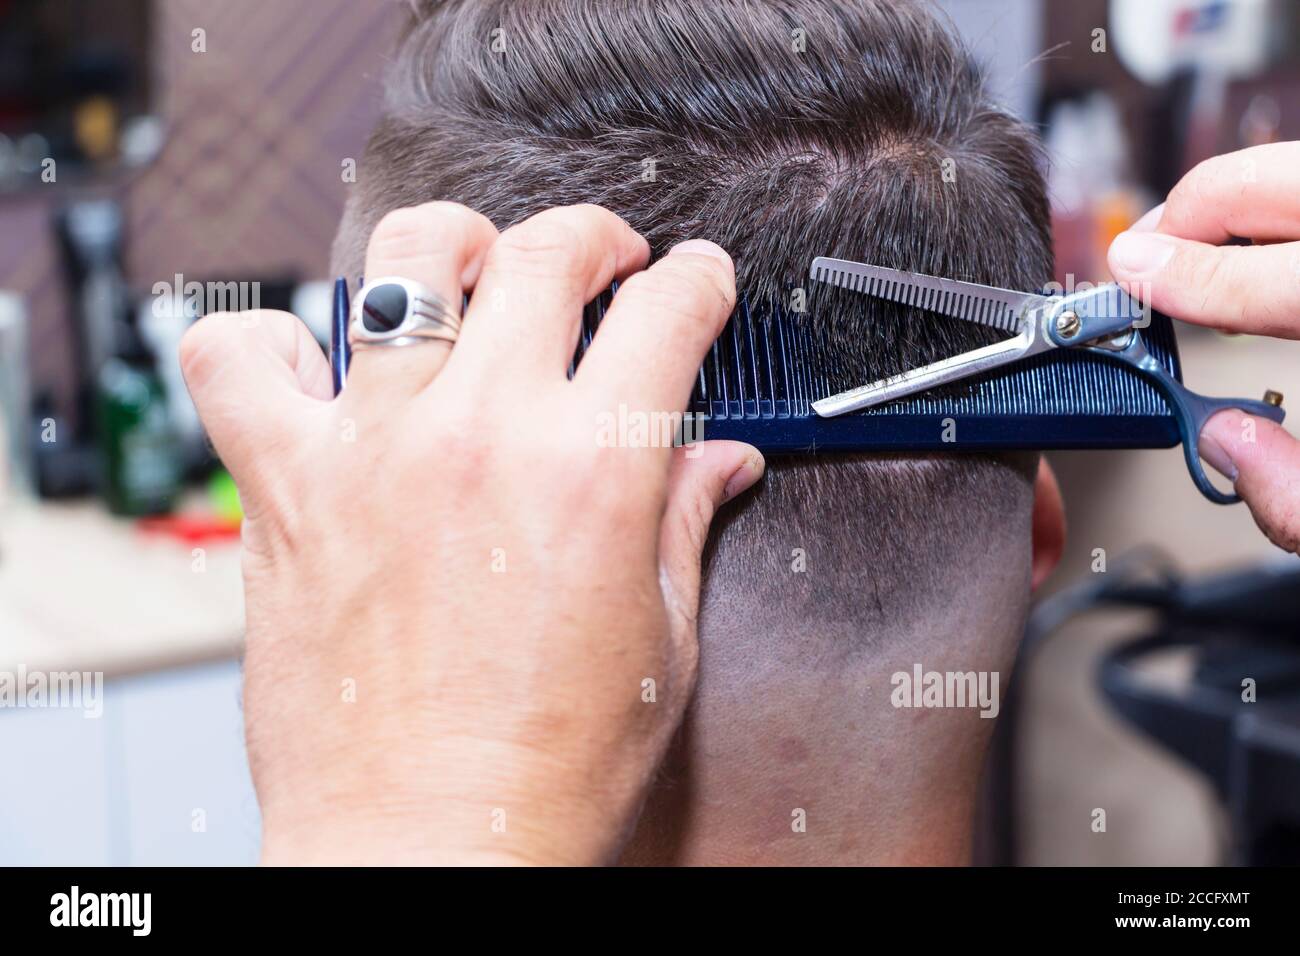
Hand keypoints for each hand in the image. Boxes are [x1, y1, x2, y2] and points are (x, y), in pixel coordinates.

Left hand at [180, 202, 763, 863]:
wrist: (431, 845)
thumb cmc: (547, 768)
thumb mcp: (661, 642)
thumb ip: (685, 522)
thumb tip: (718, 464)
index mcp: (595, 471)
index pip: (668, 313)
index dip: (697, 279)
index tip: (694, 280)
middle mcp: (483, 435)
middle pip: (544, 254)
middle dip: (593, 237)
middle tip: (602, 260)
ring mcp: (376, 449)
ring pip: (405, 262)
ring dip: (454, 247)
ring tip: (469, 271)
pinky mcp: (288, 487)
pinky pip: (238, 361)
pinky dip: (268, 341)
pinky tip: (311, 361)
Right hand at [1108, 142, 1299, 551]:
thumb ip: (1293, 499)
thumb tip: (1228, 444)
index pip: (1255, 274)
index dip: (1170, 273)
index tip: (1123, 276)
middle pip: (1272, 181)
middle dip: (1191, 211)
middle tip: (1142, 255)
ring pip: (1297, 171)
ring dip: (1237, 207)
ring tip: (1197, 254)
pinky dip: (1280, 212)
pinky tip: (1267, 255)